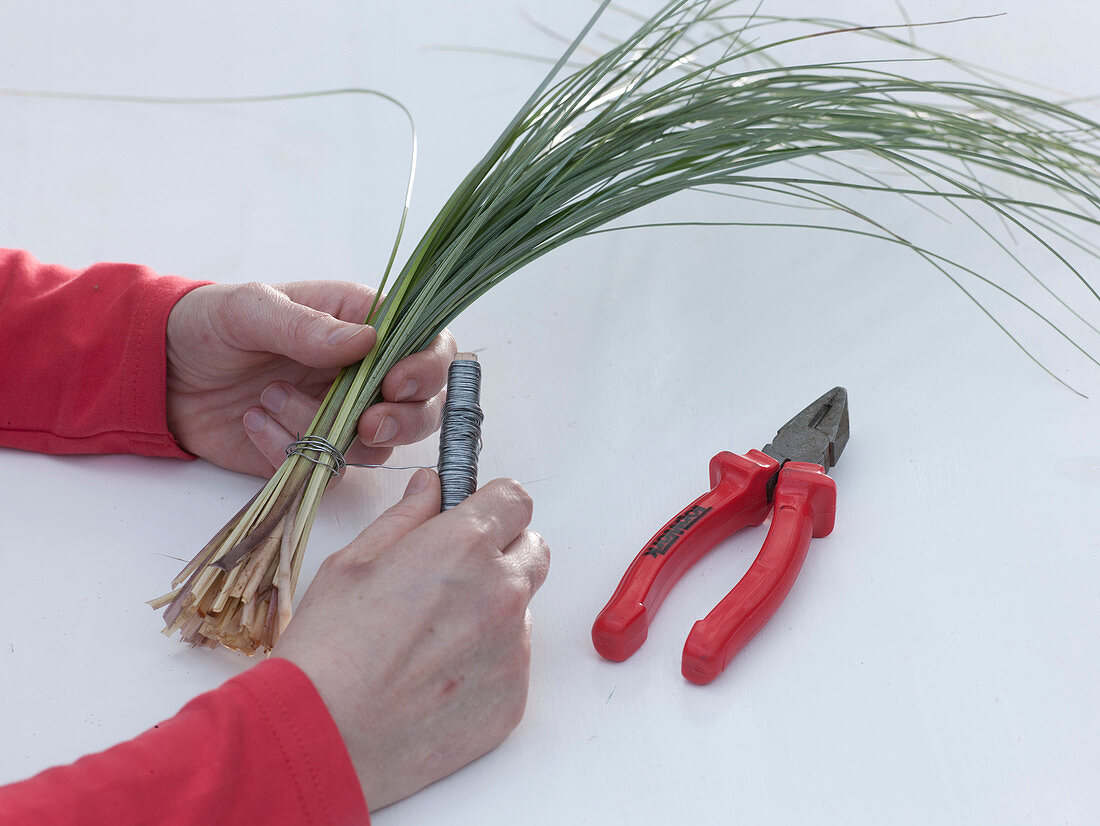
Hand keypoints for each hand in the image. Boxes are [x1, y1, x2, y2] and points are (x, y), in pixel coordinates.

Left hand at [165, 281, 455, 475]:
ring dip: (327, 431)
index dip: (428, 369)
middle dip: (402, 421)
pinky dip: (292, 453)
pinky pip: (328, 470)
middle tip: (366, 424)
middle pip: (422, 407)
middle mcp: (365, 374)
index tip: (398, 384)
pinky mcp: (314, 452)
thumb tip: (367, 341)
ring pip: (378, 445)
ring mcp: (343, 416)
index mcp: (363, 324)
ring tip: (268, 398)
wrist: (160, 373)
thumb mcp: (250, 310)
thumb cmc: (209, 324)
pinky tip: (254, 423)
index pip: (429, 346)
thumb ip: (306, 325)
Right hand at [274, 470, 549, 809]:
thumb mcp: (354, 562)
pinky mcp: (513, 698)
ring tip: (432, 640)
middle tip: (453, 578)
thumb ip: (406, 517)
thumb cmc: (328, 650)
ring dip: (492, 613)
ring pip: (521, 611)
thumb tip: (431, 488)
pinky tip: (437, 678)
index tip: (476, 518)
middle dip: (502, 554)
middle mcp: (501, 592)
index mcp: (464, 546)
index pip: (515, 500)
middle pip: (532, 551)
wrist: (323, 737)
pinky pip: (512, 664)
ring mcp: (512, 648)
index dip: (492, 506)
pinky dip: (486, 664)